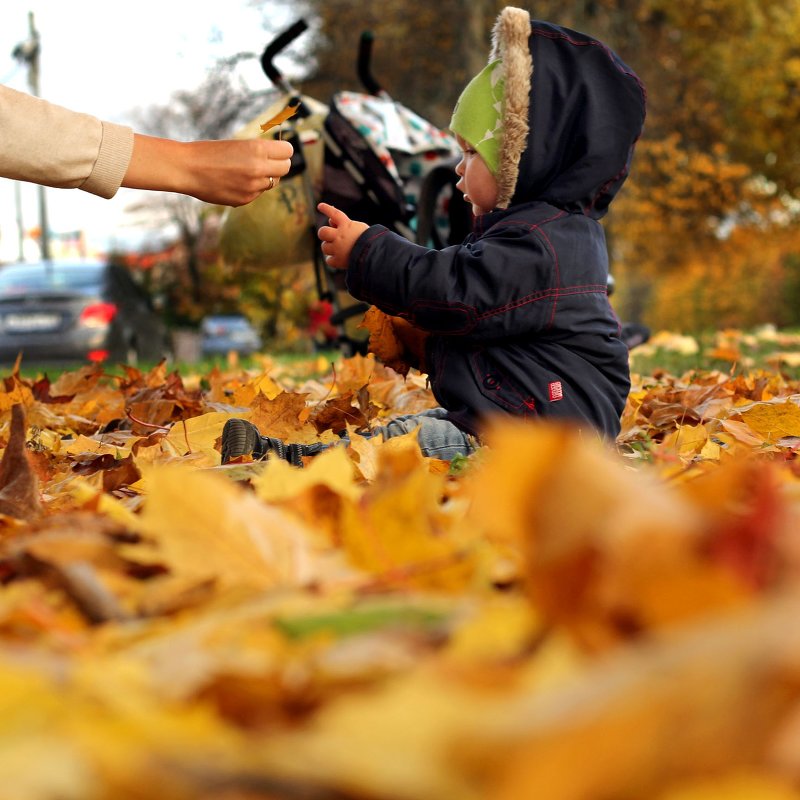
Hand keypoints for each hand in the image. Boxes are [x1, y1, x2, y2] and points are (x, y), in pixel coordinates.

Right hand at [124, 135, 293, 206]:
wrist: (187, 169)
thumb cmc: (210, 152)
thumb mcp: (238, 145)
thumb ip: (259, 152)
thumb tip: (278, 157)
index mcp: (257, 149)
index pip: (287, 151)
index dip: (283, 150)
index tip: (278, 150)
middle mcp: (259, 168)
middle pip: (285, 168)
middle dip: (279, 164)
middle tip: (268, 162)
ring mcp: (253, 187)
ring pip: (272, 182)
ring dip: (265, 177)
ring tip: (246, 171)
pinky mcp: (245, 200)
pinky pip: (258, 193)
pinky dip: (252, 188)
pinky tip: (235, 182)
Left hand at [317, 202, 368, 269]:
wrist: (375, 254)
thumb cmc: (371, 240)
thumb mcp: (360, 227)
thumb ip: (345, 224)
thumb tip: (330, 221)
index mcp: (346, 225)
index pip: (334, 213)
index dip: (326, 209)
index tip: (320, 206)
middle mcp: (339, 235)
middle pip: (322, 232)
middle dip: (324, 234)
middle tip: (328, 237)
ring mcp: (338, 248)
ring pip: (324, 247)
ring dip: (329, 248)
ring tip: (339, 250)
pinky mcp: (338, 261)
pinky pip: (329, 260)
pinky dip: (333, 260)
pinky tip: (339, 259)